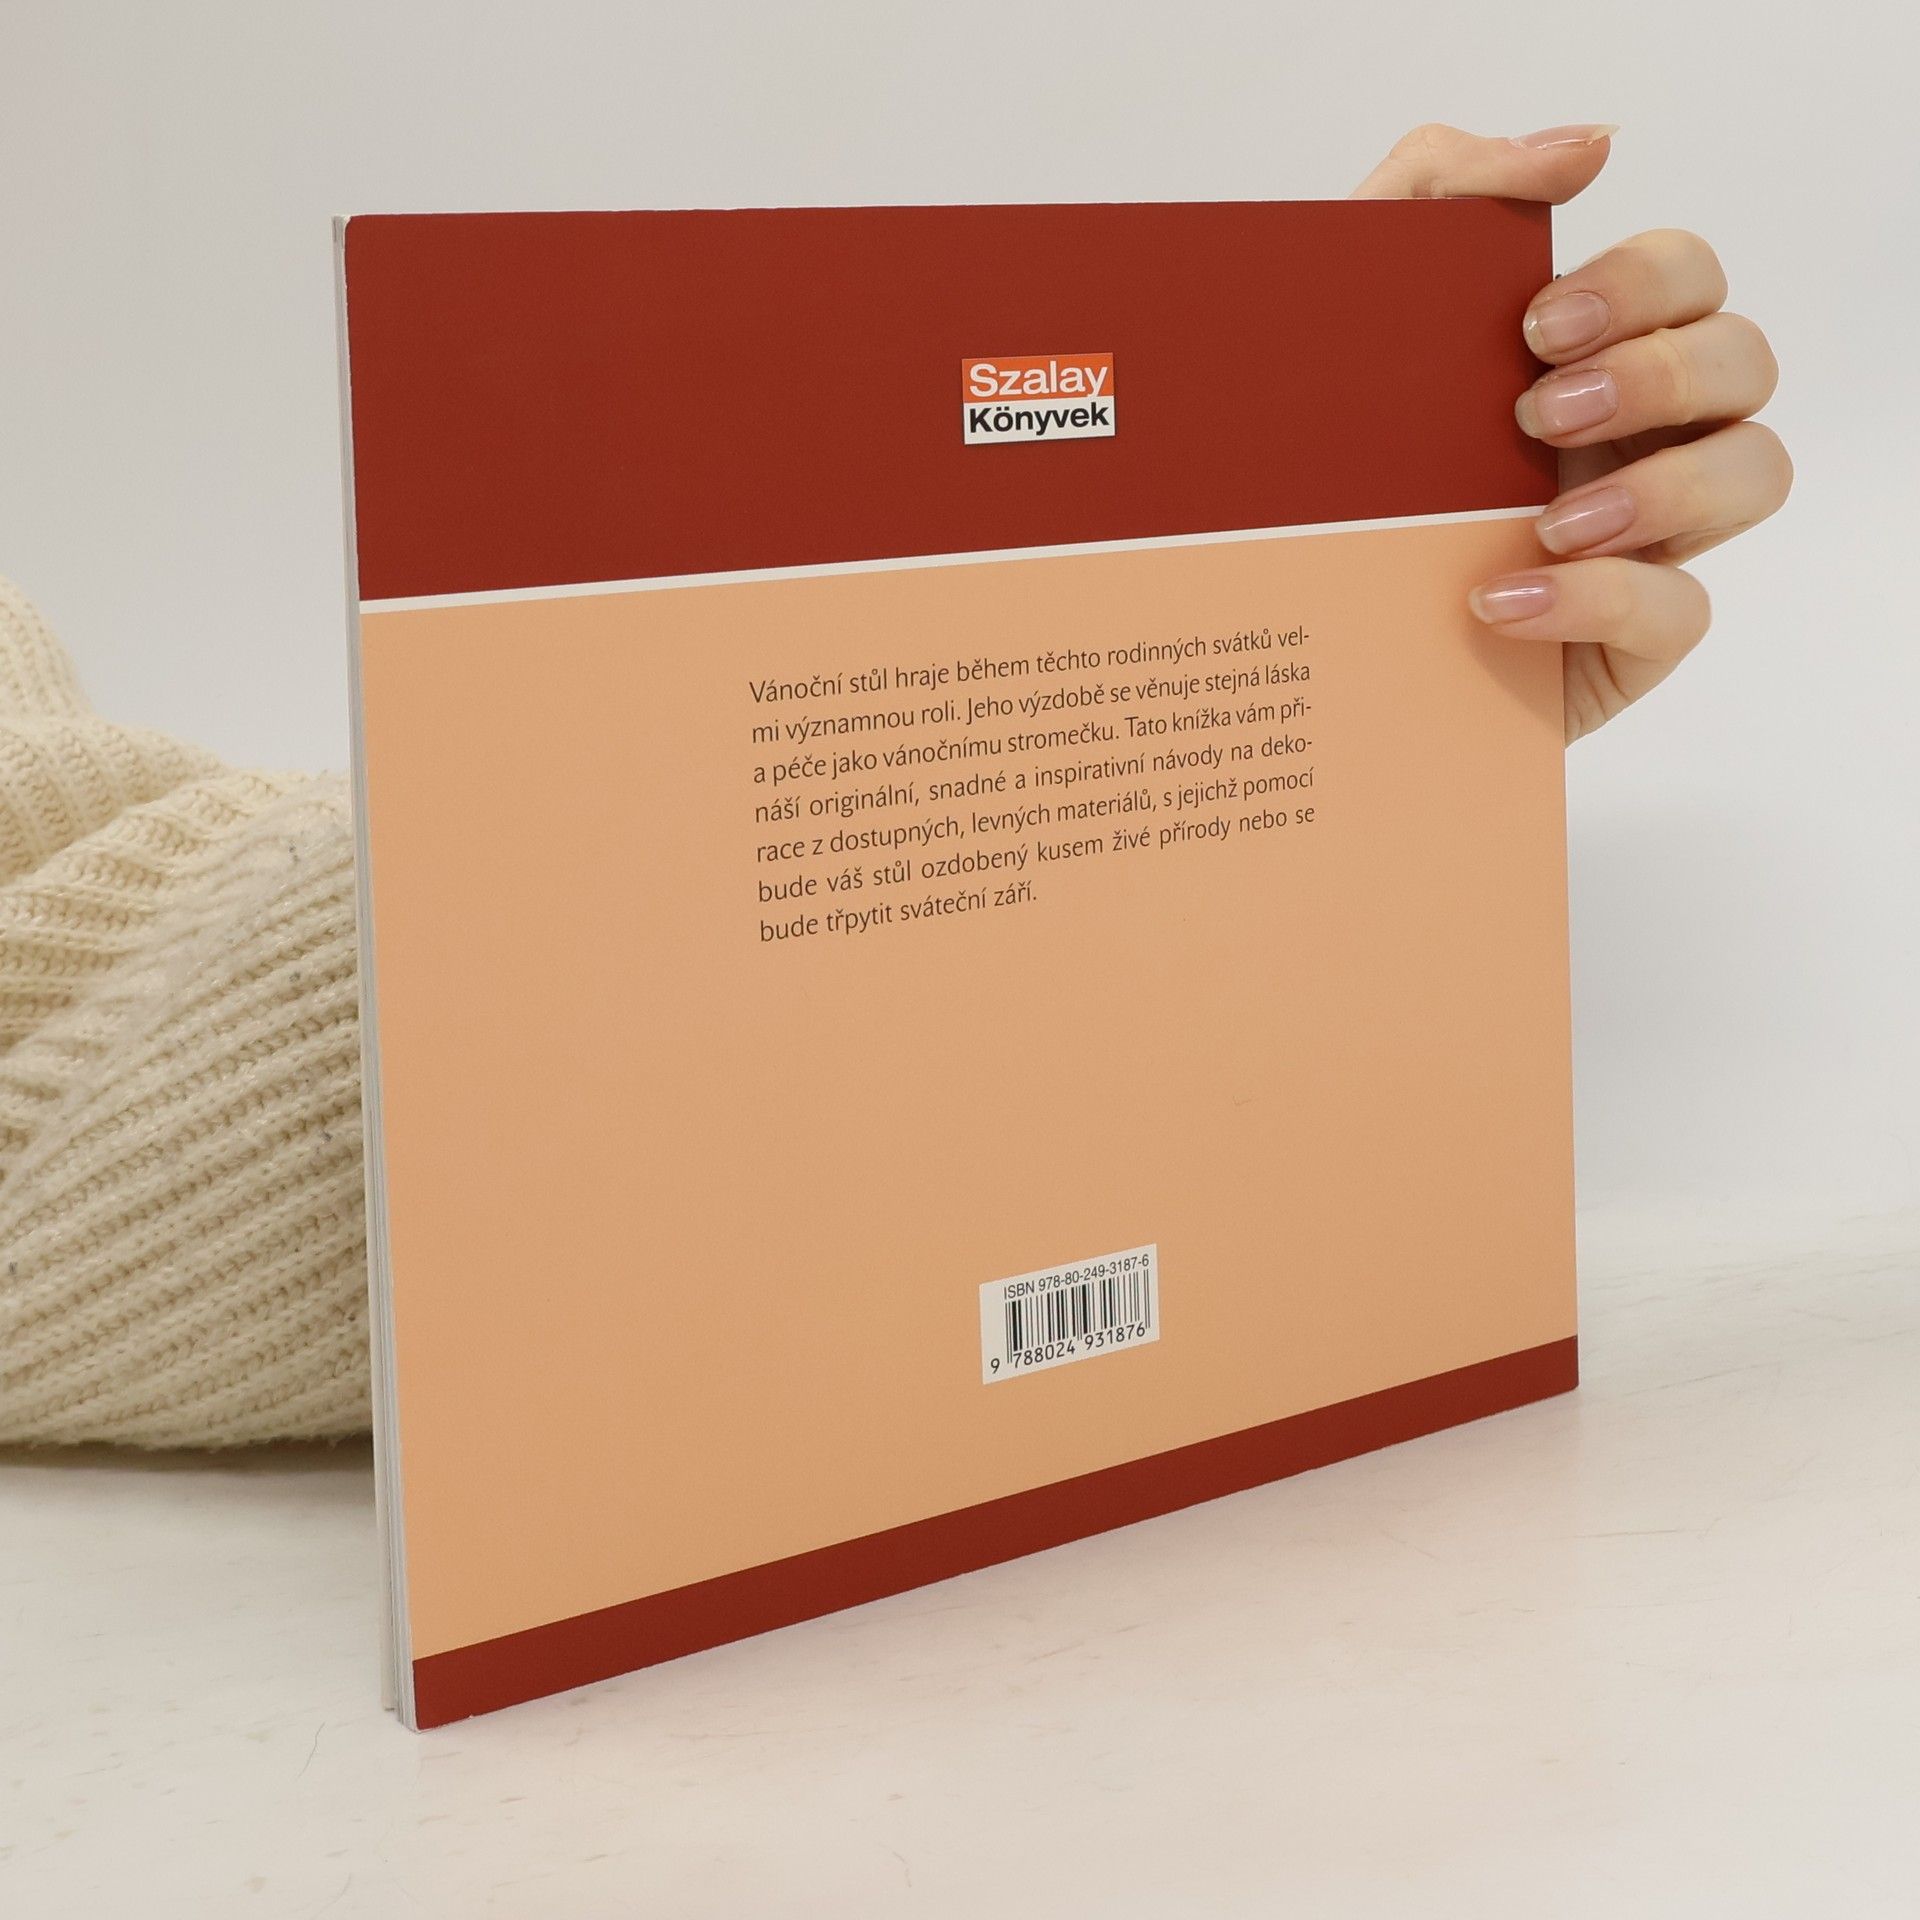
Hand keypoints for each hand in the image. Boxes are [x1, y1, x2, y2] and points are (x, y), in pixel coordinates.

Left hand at [1354, 124, 1791, 741]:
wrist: (1274, 627)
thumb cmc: (1319, 468)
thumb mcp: (1341, 313)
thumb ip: (1438, 192)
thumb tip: (1585, 145)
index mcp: (1584, 356)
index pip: (1686, 277)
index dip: (1645, 282)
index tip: (1538, 327)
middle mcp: (1632, 437)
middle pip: (1744, 361)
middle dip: (1659, 373)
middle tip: (1540, 414)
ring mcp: (1640, 538)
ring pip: (1755, 472)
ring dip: (1666, 483)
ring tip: (1546, 519)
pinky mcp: (1624, 640)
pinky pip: (1679, 608)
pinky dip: (1598, 597)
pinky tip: (1501, 600)